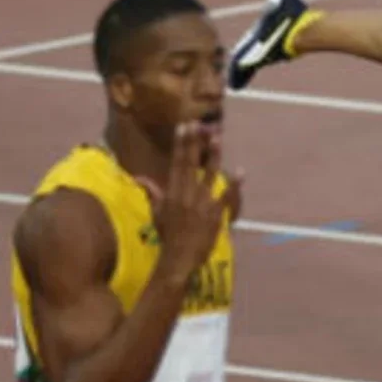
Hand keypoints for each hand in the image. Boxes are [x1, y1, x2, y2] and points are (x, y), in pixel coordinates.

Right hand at [136, 122, 241, 283]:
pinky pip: (226, 197)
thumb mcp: (157, 212)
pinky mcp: (214, 214)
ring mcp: (201, 203)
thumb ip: (152, 192)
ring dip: (213, 156)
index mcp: (172, 192)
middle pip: (190, 163)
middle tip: (198, 123)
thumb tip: (140, 177)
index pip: (177, 162)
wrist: (178, 258)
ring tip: (217, 137)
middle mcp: (186, 194)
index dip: (181, 143)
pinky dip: (235, 186)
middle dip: (194, 142)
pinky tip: (241, 172)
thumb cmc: (168, 235)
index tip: (184, 126)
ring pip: (209, 175)